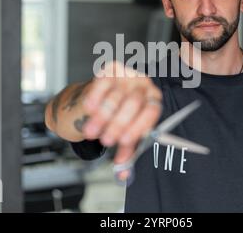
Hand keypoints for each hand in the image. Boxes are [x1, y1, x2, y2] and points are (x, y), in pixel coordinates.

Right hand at [82, 61, 161, 176]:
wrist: (99, 98)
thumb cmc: (117, 116)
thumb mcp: (125, 132)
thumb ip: (126, 151)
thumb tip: (123, 173)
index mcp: (153, 99)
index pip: (152, 111)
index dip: (138, 127)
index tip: (124, 140)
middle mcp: (143, 85)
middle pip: (133, 104)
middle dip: (118, 125)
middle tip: (106, 140)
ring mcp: (128, 74)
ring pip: (115, 97)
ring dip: (102, 118)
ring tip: (92, 131)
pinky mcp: (110, 69)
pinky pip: (102, 83)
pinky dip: (95, 98)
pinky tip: (89, 109)